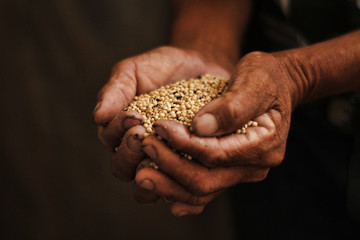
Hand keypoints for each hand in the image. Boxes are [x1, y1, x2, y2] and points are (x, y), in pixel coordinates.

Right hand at [93, 46, 229, 180]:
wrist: (198, 66)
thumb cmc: (161, 67)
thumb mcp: (134, 71)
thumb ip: (115, 91)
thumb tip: (97, 116)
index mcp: (120, 128)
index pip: (108, 140)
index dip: (116, 131)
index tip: (134, 115)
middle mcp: (138, 148)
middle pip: (122, 167)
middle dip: (129, 152)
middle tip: (143, 133)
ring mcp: (162, 157)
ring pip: (148, 181)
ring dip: (150, 168)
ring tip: (163, 146)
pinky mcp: (187, 161)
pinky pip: (178, 179)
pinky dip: (179, 176)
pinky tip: (187, 160)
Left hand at [135, 51, 298, 214]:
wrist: (275, 84)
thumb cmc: (266, 77)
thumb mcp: (255, 80)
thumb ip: (232, 105)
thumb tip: (200, 127)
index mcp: (263, 144)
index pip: (216, 154)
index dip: (184, 143)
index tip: (159, 127)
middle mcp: (253, 166)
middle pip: (205, 181)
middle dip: (170, 167)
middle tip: (144, 148)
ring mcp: (240, 172)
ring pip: (200, 192)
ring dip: (168, 185)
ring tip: (141, 175)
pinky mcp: (228, 171)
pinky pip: (203, 193)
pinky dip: (180, 193)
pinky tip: (160, 193)